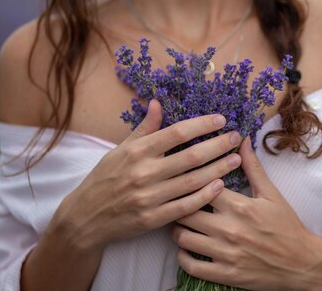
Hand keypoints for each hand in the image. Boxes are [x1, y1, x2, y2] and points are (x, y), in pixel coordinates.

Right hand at [50, 99, 242, 251]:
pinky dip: (205, 195)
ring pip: (193, 180)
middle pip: (191, 156)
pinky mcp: (153, 219)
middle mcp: (144, 172)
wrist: (85, 218)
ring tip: (236, 158)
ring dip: (219, 168)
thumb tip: (158, 103)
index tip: (221, 120)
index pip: (177, 133)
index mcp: (137, 151)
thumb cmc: (105, 179)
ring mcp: (150, 197)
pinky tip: (220, 185)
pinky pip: (186, 206)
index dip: (202, 125)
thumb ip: (144, 128)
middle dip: (218, 145)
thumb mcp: (121, 149)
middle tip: (236, 137)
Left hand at [171, 137, 321, 290]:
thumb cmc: (287, 226)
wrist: (302, 263)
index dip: (192, 181)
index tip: (189, 179)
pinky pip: (191, 266)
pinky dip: (183, 257)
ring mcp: (226, 253)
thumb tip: (241, 140)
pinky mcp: (225, 274)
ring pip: (184, 238)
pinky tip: (185, 249)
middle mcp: (229, 229)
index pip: (202, 187)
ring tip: (180, 223)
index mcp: (239, 206)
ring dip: (177, 230)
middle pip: (187, 212)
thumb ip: (253, 167)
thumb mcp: (271, 194)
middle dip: (179, 205)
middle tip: (178, 201)